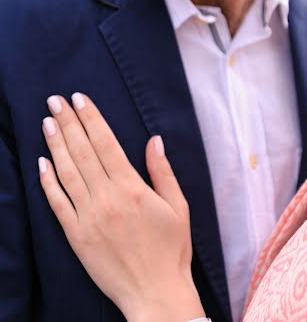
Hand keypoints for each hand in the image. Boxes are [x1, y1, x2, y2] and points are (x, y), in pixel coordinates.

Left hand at [38, 93, 204, 321]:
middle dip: (68, 122)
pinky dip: (47, 181)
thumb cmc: (171, 250)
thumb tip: (154, 140)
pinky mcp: (76, 235)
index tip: (80, 99)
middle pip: (82, 151)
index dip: (91, 118)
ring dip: (55, 144)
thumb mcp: (178, 206)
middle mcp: (106, 198)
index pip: (105, 143)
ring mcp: (88, 217)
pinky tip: (42, 162)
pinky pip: (57, 203)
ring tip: (46, 121)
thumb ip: (163, 171)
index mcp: (132, 188)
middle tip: (55, 100)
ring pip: (67, 172)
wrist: (155, 294)